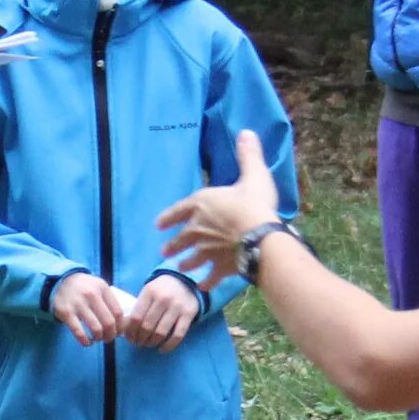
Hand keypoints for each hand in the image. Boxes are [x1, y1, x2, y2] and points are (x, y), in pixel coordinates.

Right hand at [49, 272, 133, 346]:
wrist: (61, 281)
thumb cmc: (85, 287)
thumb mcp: (99, 286)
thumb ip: (109, 300)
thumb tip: (121, 323)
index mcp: (102, 289)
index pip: (118, 312)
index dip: (120, 326)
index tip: (118, 332)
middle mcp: (92, 295)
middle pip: (109, 322)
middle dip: (111, 335)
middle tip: (108, 339)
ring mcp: (78, 304)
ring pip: (96, 328)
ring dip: (99, 338)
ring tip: (97, 339)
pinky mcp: (66, 312)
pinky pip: (79, 331)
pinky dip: (85, 341)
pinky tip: (87, 343)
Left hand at [123, 273, 199, 351]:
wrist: (185, 281)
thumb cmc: (161, 290)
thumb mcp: (148, 291)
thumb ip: (139, 307)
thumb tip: (126, 329)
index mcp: (150, 292)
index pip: (136, 317)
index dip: (130, 332)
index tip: (129, 338)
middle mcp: (163, 298)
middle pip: (147, 326)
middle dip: (140, 339)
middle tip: (138, 343)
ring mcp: (177, 307)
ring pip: (161, 332)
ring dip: (152, 342)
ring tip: (148, 344)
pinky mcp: (188, 314)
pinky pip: (178, 335)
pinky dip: (168, 345)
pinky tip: (162, 349)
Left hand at [155, 129, 284, 287]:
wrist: (260, 237)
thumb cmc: (254, 203)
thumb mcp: (253, 173)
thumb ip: (248, 154)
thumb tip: (246, 132)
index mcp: (202, 204)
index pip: (179, 210)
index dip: (168, 217)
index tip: (158, 225)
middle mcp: (198, 229)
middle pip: (181, 238)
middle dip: (173, 244)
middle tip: (164, 251)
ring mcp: (207, 251)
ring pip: (192, 259)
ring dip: (185, 263)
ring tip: (181, 267)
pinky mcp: (220, 267)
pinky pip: (210, 277)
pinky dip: (206, 282)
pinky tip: (203, 287)